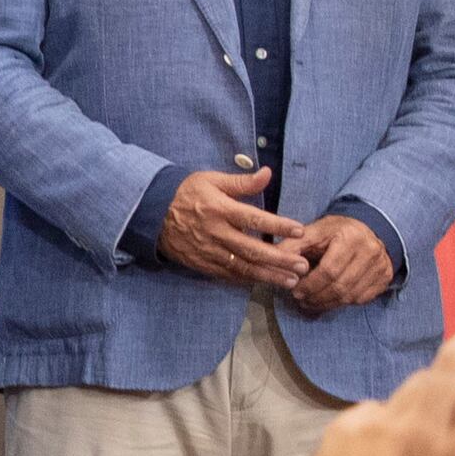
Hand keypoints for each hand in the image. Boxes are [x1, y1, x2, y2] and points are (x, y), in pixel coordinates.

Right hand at [158, 166, 311, 289]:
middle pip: (252, 250)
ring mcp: (208, 251)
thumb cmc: (186, 192)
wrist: (151, 213)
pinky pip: (228, 275)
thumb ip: (241, 182)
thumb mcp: (211, 180)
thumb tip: (267, 173)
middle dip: (279, 259)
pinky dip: (247, 280)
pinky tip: (265, 281)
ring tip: (291, 280)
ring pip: (243, 267)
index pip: (254, 219)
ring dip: (268, 275)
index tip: (299, 230)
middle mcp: (216, 233)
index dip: (277, 225)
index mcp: (219, 209)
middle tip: (303, 266)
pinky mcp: (202, 263)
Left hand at [281, 214, 400, 318]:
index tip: (295, 291)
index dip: (310, 285)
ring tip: (310, 302)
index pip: (329, 270)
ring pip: (351, 296)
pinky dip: (342, 303)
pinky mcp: (385, 278)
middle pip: (340, 286)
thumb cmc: (336, 231)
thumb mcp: (314, 232)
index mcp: (351, 238)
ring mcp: (381, 266)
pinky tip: (329, 300)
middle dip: (316, 297)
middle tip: (301, 300)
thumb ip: (293, 245)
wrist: (369, 229)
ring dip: (327, 304)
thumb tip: (271, 260)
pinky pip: (362, 299)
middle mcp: (371, 252)